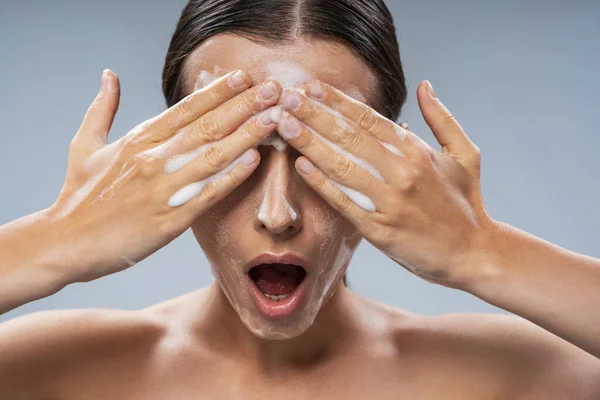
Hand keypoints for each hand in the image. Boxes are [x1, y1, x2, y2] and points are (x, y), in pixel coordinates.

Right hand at [46, 69, 280, 282]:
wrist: (67, 242)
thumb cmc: (78, 195)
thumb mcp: (85, 144)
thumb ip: (102, 108)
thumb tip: (109, 76)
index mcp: (137, 139)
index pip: (186, 108)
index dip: (218, 91)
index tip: (244, 78)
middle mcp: (153, 158)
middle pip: (207, 125)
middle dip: (244, 106)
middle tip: (273, 90)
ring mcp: (163, 188)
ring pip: (213, 155)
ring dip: (247, 135)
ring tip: (275, 118)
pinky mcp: (170, 219)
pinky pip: (208, 193)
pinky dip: (232, 176)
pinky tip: (254, 161)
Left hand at [275, 80, 494, 286]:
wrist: (474, 253)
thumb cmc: (466, 202)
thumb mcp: (464, 154)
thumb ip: (442, 118)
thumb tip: (424, 86)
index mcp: (418, 151)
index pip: (369, 119)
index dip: (337, 101)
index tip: (311, 87)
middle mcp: (402, 172)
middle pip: (349, 136)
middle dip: (314, 115)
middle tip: (286, 99)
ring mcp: (390, 201)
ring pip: (342, 166)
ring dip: (310, 143)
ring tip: (284, 125)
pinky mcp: (380, 230)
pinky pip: (344, 202)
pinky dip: (322, 183)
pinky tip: (301, 166)